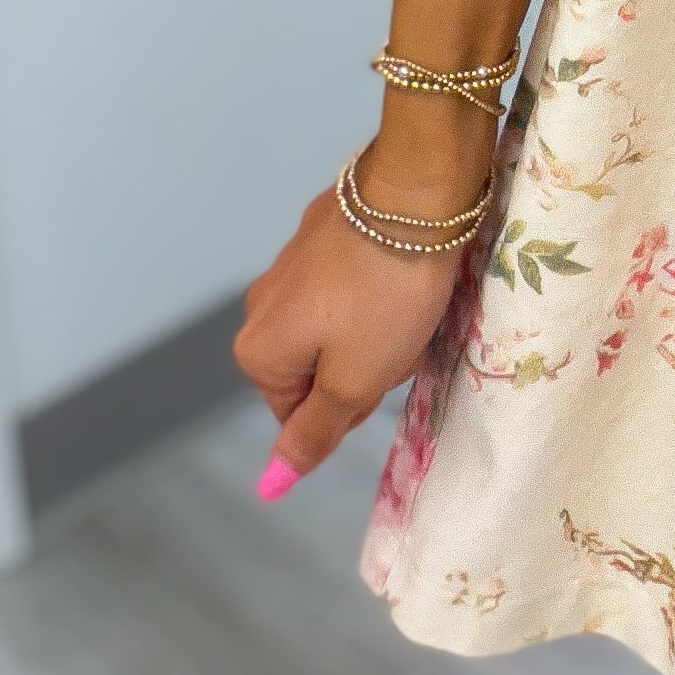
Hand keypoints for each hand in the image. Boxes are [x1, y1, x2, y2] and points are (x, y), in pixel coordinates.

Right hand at [232, 131, 485, 481]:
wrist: (416, 191)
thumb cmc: (385, 296)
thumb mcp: (355, 380)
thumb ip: (313, 433)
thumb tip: (272, 483)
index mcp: (258, 349)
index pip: (298, 415)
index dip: (348, 407)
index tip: (381, 373)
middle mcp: (262, 305)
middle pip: (318, 367)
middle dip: (363, 366)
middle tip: (400, 340)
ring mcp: (292, 261)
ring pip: (338, 324)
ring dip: (377, 327)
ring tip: (411, 304)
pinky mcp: (326, 228)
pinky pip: (351, 281)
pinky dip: (379, 285)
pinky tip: (407, 270)